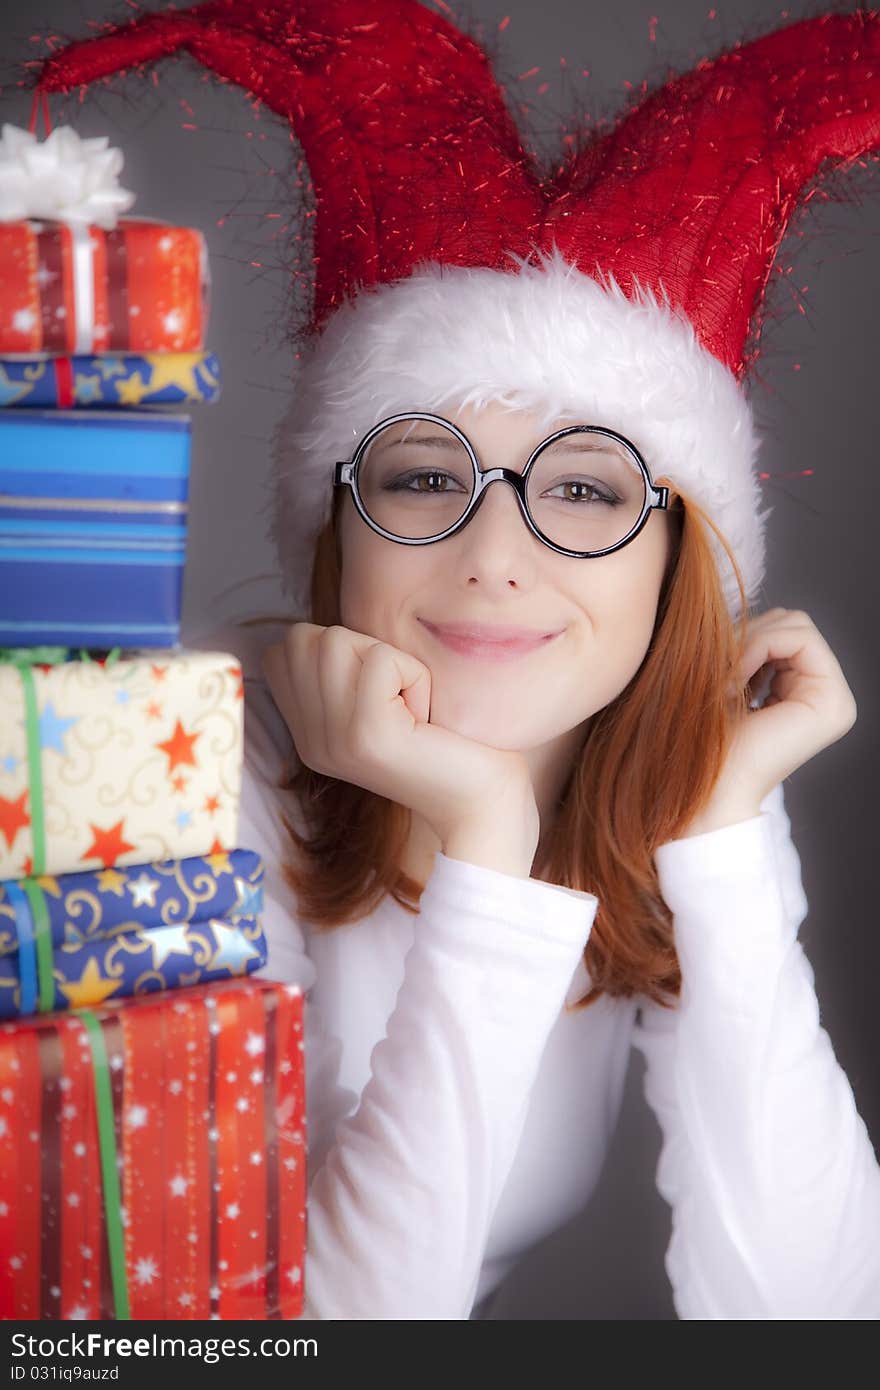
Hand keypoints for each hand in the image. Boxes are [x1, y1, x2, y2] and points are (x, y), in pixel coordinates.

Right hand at [261, 623, 539, 857]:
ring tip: (410, 704)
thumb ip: (343, 669)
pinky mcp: (365, 736)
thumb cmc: (443, 736)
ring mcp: (332, 741)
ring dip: (390, 660)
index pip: (282, 650)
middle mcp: (309, 741)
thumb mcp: (377, 699)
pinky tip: (425, 715)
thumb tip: (326, 630)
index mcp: (307, 732)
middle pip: (305, 638)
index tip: (379, 691)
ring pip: (337, 641)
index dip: (338, 649)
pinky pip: (381, 660)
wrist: (479, 799)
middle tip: (397, 696)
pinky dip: (414, 675)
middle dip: (362, 648)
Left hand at [680, 608, 857, 836]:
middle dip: (750, 635)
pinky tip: (733, 684)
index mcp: (803, 691)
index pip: (784, 627)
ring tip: (723, 683)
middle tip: (718, 675)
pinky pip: (800, 638)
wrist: (703, 788)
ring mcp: (836, 700)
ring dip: (749, 644)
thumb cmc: (701, 740)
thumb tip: (751, 608)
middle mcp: (826, 695)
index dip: (746, 633)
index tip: (715, 668)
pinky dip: (758, 647)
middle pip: (793, 620)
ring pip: (796, 624)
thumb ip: (747, 642)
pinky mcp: (833, 703)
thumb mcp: (725, 676)